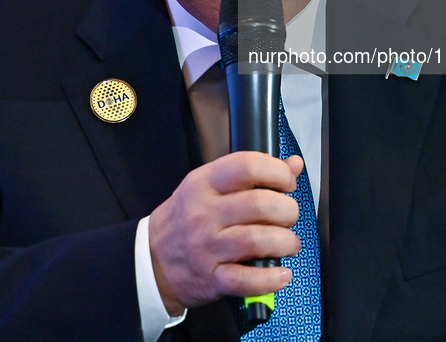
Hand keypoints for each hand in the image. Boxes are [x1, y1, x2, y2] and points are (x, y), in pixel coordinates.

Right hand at [148, 151, 302, 315]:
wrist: (152, 259)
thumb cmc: (186, 218)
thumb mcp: (210, 185)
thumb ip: (252, 174)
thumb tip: (293, 164)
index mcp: (204, 183)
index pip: (247, 166)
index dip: (277, 172)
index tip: (287, 182)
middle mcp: (204, 213)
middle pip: (260, 204)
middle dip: (287, 209)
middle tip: (289, 214)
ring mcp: (207, 247)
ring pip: (258, 240)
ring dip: (286, 242)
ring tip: (289, 242)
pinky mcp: (212, 278)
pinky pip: (248, 280)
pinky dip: (272, 278)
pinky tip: (282, 273)